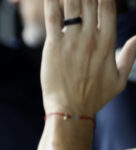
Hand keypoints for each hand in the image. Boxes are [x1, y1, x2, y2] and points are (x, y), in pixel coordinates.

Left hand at [40, 0, 135, 115]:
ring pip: (72, 6)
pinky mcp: (53, 46)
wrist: (70, 110)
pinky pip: (53, 18)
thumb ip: (129, 56)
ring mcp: (71, 40)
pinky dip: (51, 3)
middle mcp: (90, 37)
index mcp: (107, 42)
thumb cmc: (94, 97)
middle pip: (89, 2)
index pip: (108, 7)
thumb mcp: (120, 79)